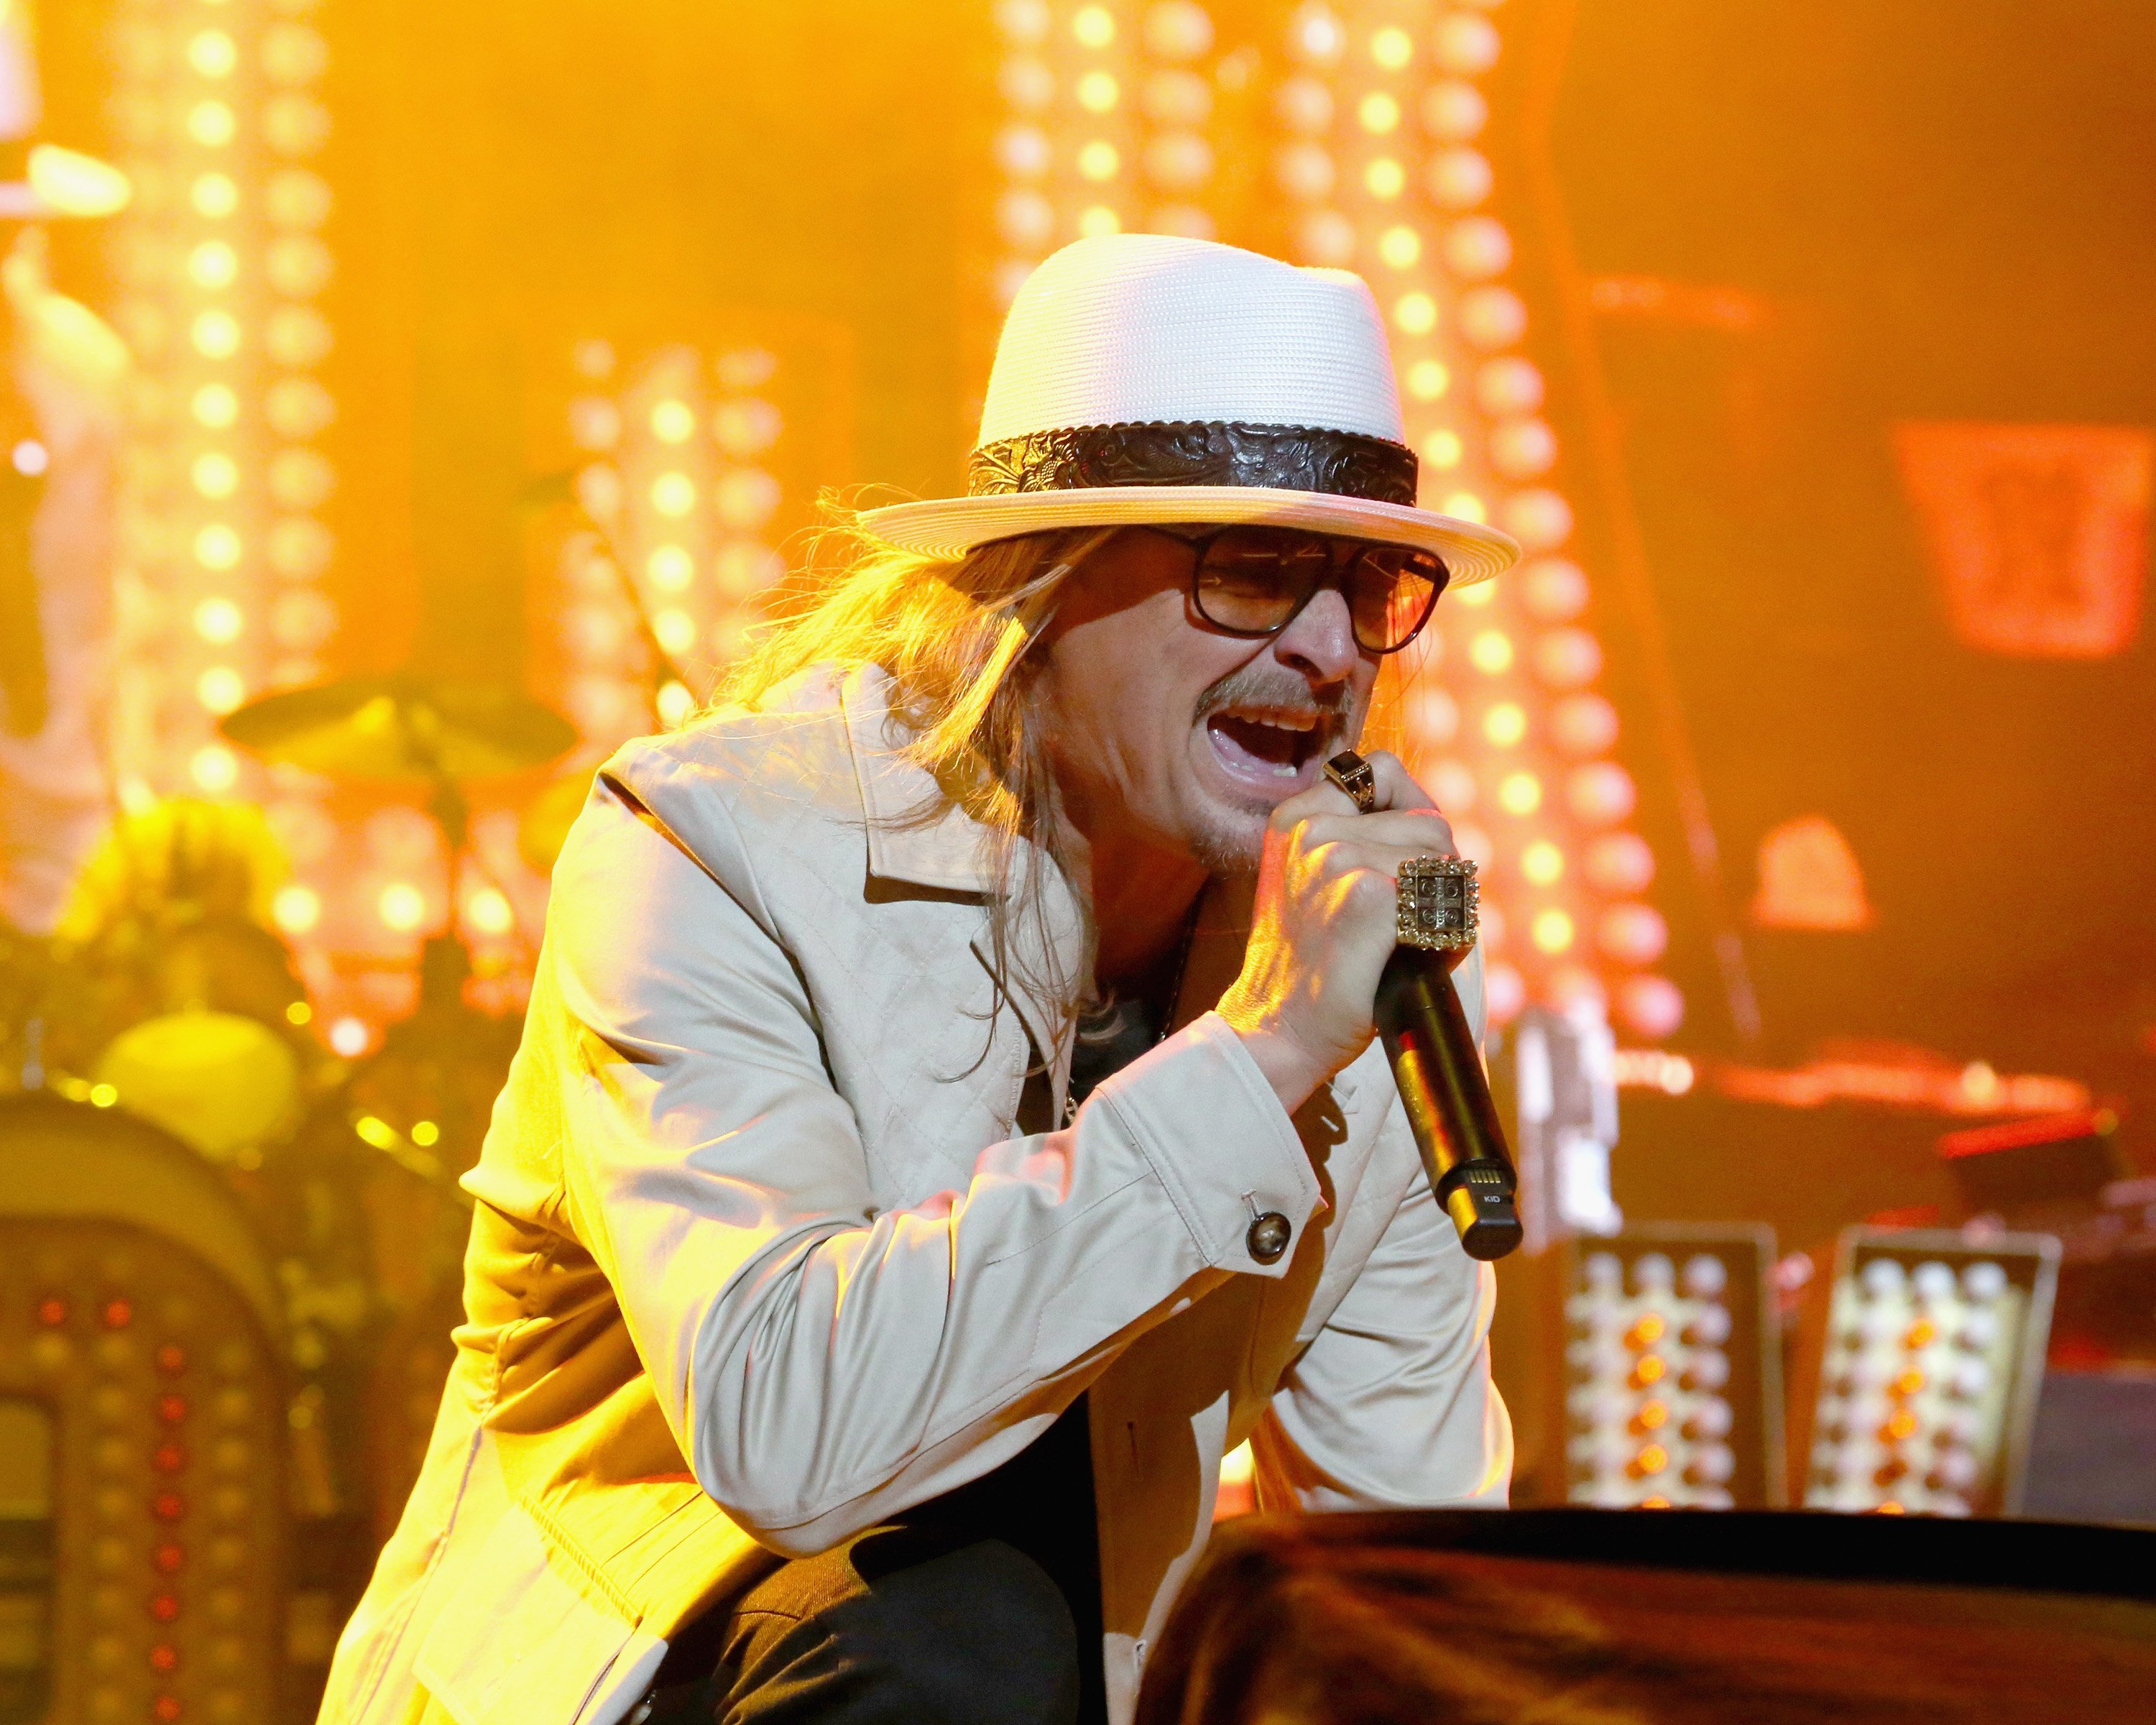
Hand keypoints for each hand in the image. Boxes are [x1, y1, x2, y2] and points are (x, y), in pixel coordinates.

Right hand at [1217, 751, 1456, 1116]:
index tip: (1397, 866)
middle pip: (1428, 822)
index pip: (1384, 769)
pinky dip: (1443, 937)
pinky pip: (1444, 900)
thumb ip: (1360, 835)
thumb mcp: (1316, 879)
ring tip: (1399, 945)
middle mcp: (1311, 827)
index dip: (1410, 815)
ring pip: (1442, 861)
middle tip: (1398, 925)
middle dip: (1434, 874)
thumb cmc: (1314, 961)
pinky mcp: (1366, 897)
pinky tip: (1405, 960)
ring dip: (1441, 908)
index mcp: (1295, 816)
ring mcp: (1335, 858)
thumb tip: (1432, 819)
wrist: (1281, 1029)